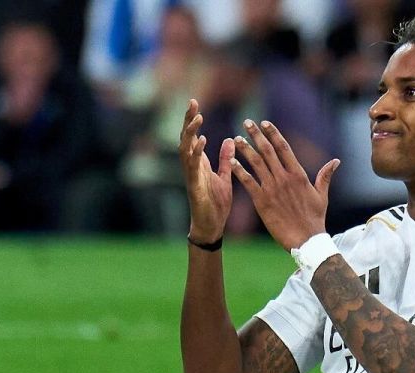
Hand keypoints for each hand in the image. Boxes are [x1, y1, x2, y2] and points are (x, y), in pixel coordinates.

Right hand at [179, 99, 234, 242]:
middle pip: (186, 138)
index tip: (195, 103)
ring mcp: (191, 176)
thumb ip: (225, 159)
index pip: (193, 136)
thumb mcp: (224, 176)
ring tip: (197, 118)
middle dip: (188, 120)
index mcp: (199, 163)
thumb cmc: (216, 204)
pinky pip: (193, 167)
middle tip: (192, 102)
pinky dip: (196, 153)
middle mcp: (192, 167)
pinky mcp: (194, 186)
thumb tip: (229, 140)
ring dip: (190, 133)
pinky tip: (201, 141)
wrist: (211, 227)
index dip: (192, 120)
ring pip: (185, 150)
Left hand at [231, 119, 339, 249]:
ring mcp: (272, 189)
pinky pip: (248, 182)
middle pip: (268, 151)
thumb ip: (325, 176)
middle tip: (247, 122)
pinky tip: (231, 161)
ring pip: (256, 163)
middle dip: (256, 135)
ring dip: (246, 149)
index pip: (284, 148)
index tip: (265, 123)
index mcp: (298, 174)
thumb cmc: (315, 219)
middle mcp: (284, 178)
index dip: (273, 134)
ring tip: (236, 138)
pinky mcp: (262, 201)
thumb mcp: (322, 195)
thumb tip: (336, 161)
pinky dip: (239, 171)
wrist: (306, 240)